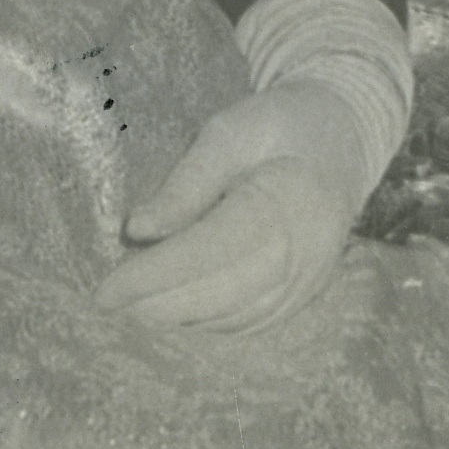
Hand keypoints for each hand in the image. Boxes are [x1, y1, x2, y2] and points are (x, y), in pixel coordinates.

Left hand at [101, 89, 386, 333]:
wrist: (342, 138)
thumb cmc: (279, 125)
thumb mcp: (228, 131)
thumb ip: (186, 182)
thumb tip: (138, 230)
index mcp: (287, 199)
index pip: (211, 250)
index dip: (155, 275)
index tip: (105, 291)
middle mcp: (307, 248)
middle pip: (224, 294)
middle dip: (160, 305)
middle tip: (107, 306)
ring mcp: (312, 276)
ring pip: (237, 316)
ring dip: (181, 319)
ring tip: (132, 312)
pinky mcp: (308, 292)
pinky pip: (254, 321)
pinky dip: (211, 322)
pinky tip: (176, 312)